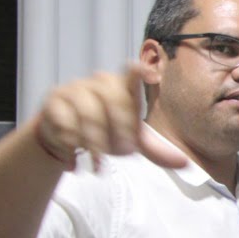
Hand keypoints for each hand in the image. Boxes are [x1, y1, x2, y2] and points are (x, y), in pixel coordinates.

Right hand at [31, 65, 187, 169]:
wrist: (63, 136)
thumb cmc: (104, 132)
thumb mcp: (132, 141)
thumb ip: (156, 151)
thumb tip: (184, 163)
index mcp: (122, 88)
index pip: (131, 75)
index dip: (137, 72)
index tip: (146, 70)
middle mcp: (99, 83)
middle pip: (112, 101)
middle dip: (120, 130)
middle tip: (126, 152)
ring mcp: (75, 89)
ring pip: (87, 114)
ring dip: (95, 144)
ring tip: (99, 166)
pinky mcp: (54, 100)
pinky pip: (64, 121)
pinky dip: (72, 145)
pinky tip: (76, 161)